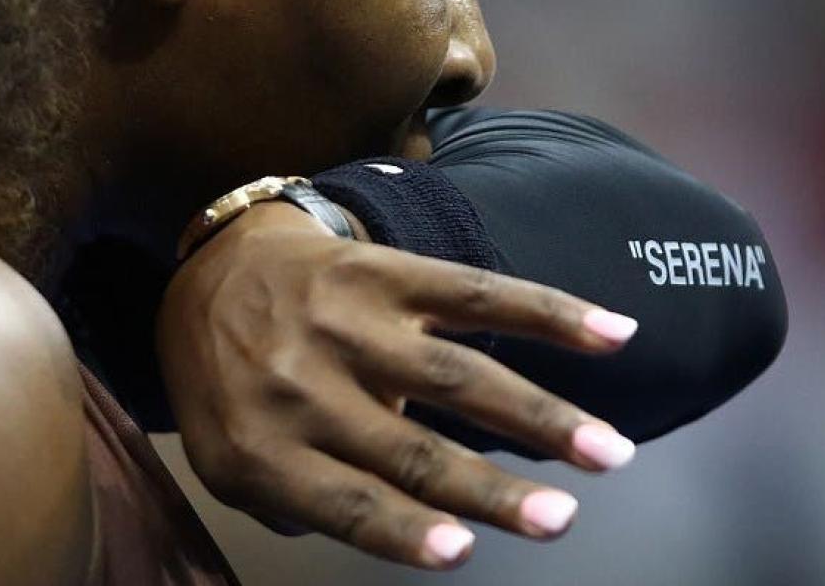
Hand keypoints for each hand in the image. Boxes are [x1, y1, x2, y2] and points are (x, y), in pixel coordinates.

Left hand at [156, 202, 638, 569]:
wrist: (214, 271)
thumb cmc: (230, 384)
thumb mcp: (230, 458)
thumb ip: (301, 501)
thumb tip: (414, 529)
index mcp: (259, 445)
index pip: (342, 499)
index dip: (405, 529)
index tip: (464, 553)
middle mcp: (303, 382)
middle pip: (411, 446)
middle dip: (492, 489)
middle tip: (560, 521)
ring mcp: (349, 320)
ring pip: (455, 376)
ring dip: (540, 415)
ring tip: (607, 450)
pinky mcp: (385, 271)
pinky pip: (475, 293)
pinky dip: (547, 314)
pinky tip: (609, 335)